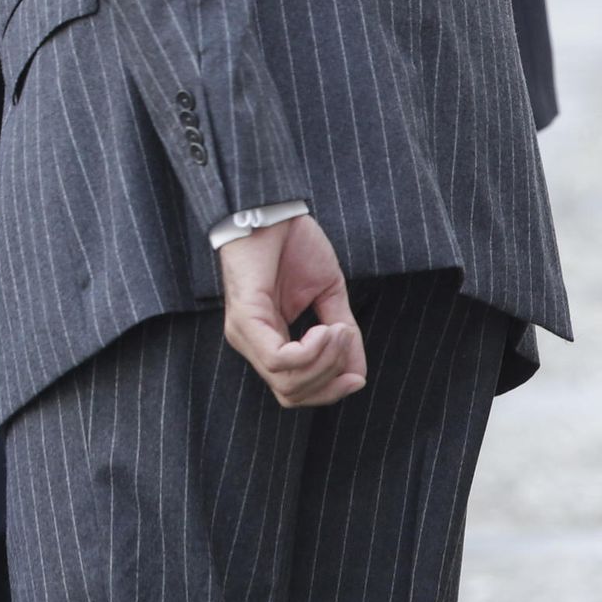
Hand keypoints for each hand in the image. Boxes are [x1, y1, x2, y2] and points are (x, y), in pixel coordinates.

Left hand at [218, 214, 366, 407]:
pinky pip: (279, 359)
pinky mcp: (244, 319)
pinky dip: (310, 352)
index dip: (329, 390)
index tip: (357, 376)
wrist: (271, 207)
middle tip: (348, 341)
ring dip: (325, 362)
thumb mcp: (329, 294)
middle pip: (292, 394)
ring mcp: (245, 333)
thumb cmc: (293, 244)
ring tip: (339, 330)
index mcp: (269, 338)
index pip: (295, 389)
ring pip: (287, 382)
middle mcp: (252, 342)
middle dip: (330, 380)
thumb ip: (342, 336)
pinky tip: (324, 329)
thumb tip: (357, 376)